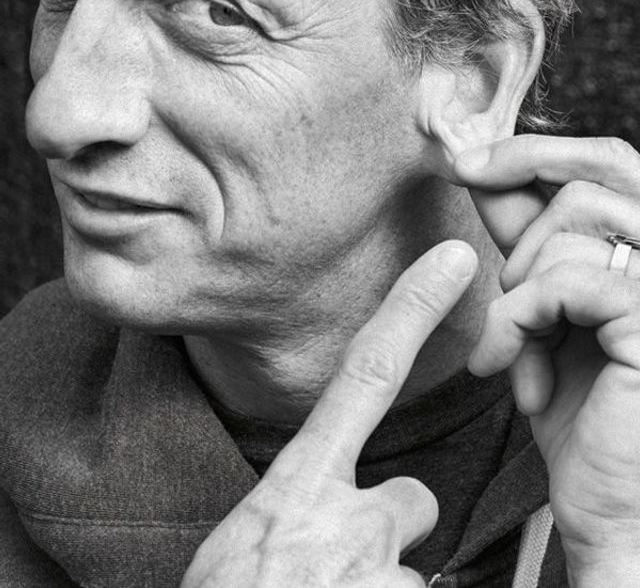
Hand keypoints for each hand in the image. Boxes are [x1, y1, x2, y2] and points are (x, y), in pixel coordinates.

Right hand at [181, 241, 477, 587]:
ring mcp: (375, 577)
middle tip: (337, 570)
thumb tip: (349, 506)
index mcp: (296, 488)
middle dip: (386, 530)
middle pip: (410, 501)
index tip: (455, 262)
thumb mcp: (246, 542)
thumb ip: (302, 506)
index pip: (366, 375)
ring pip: (412, 573)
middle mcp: (343, 524)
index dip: (413, 310)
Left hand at [454, 135, 639, 583]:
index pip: (612, 165)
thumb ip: (526, 240)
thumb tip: (483, 169)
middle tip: (467, 175)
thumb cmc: (574, 410)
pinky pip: (567, 281)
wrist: (604, 506)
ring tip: (513, 340)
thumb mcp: (540, 307)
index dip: (538, 148)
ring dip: (520, 280)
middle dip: (525, 163)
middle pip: (610, 164)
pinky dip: (521, 320)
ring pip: (579, 222)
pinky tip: (524, 376)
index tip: (468, 156)